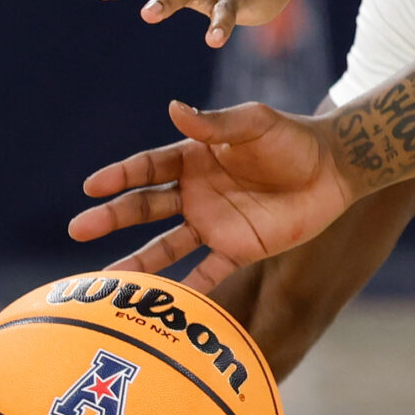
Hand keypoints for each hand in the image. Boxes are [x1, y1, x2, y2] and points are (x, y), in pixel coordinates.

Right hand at [69, 99, 359, 291]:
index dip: (121, 176)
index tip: (92, 187)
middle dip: (113, 218)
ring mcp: (214, 224)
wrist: (334, 169)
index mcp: (195, 158)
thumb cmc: (292, 138)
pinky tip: (163, 306)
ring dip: (139, 263)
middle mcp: (196, 193)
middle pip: (146, 207)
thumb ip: (216, 124)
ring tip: (108, 280)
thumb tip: (173, 108)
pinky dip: (188, 290)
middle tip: (80, 229)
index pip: (149, 168)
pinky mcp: (238, 250)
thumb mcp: (254, 123)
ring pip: (167, 247)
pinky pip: (208, 274)